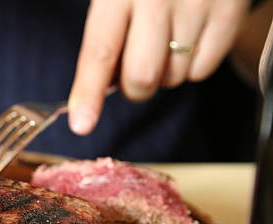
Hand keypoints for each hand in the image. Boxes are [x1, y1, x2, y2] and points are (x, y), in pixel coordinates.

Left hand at [67, 0, 249, 134]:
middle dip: (133, 87)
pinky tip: (189, 38)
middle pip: (140, 78)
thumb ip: (105, 34)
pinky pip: (202, 71)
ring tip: (166, 41)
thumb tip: (101, 85)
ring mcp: (196, 7)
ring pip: (172, 78)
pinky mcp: (228, 14)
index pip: (100, 52)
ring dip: (164, 74)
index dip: (88, 92)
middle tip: (135, 69)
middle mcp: (157, 0)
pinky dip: (191, 66)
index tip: (81, 124)